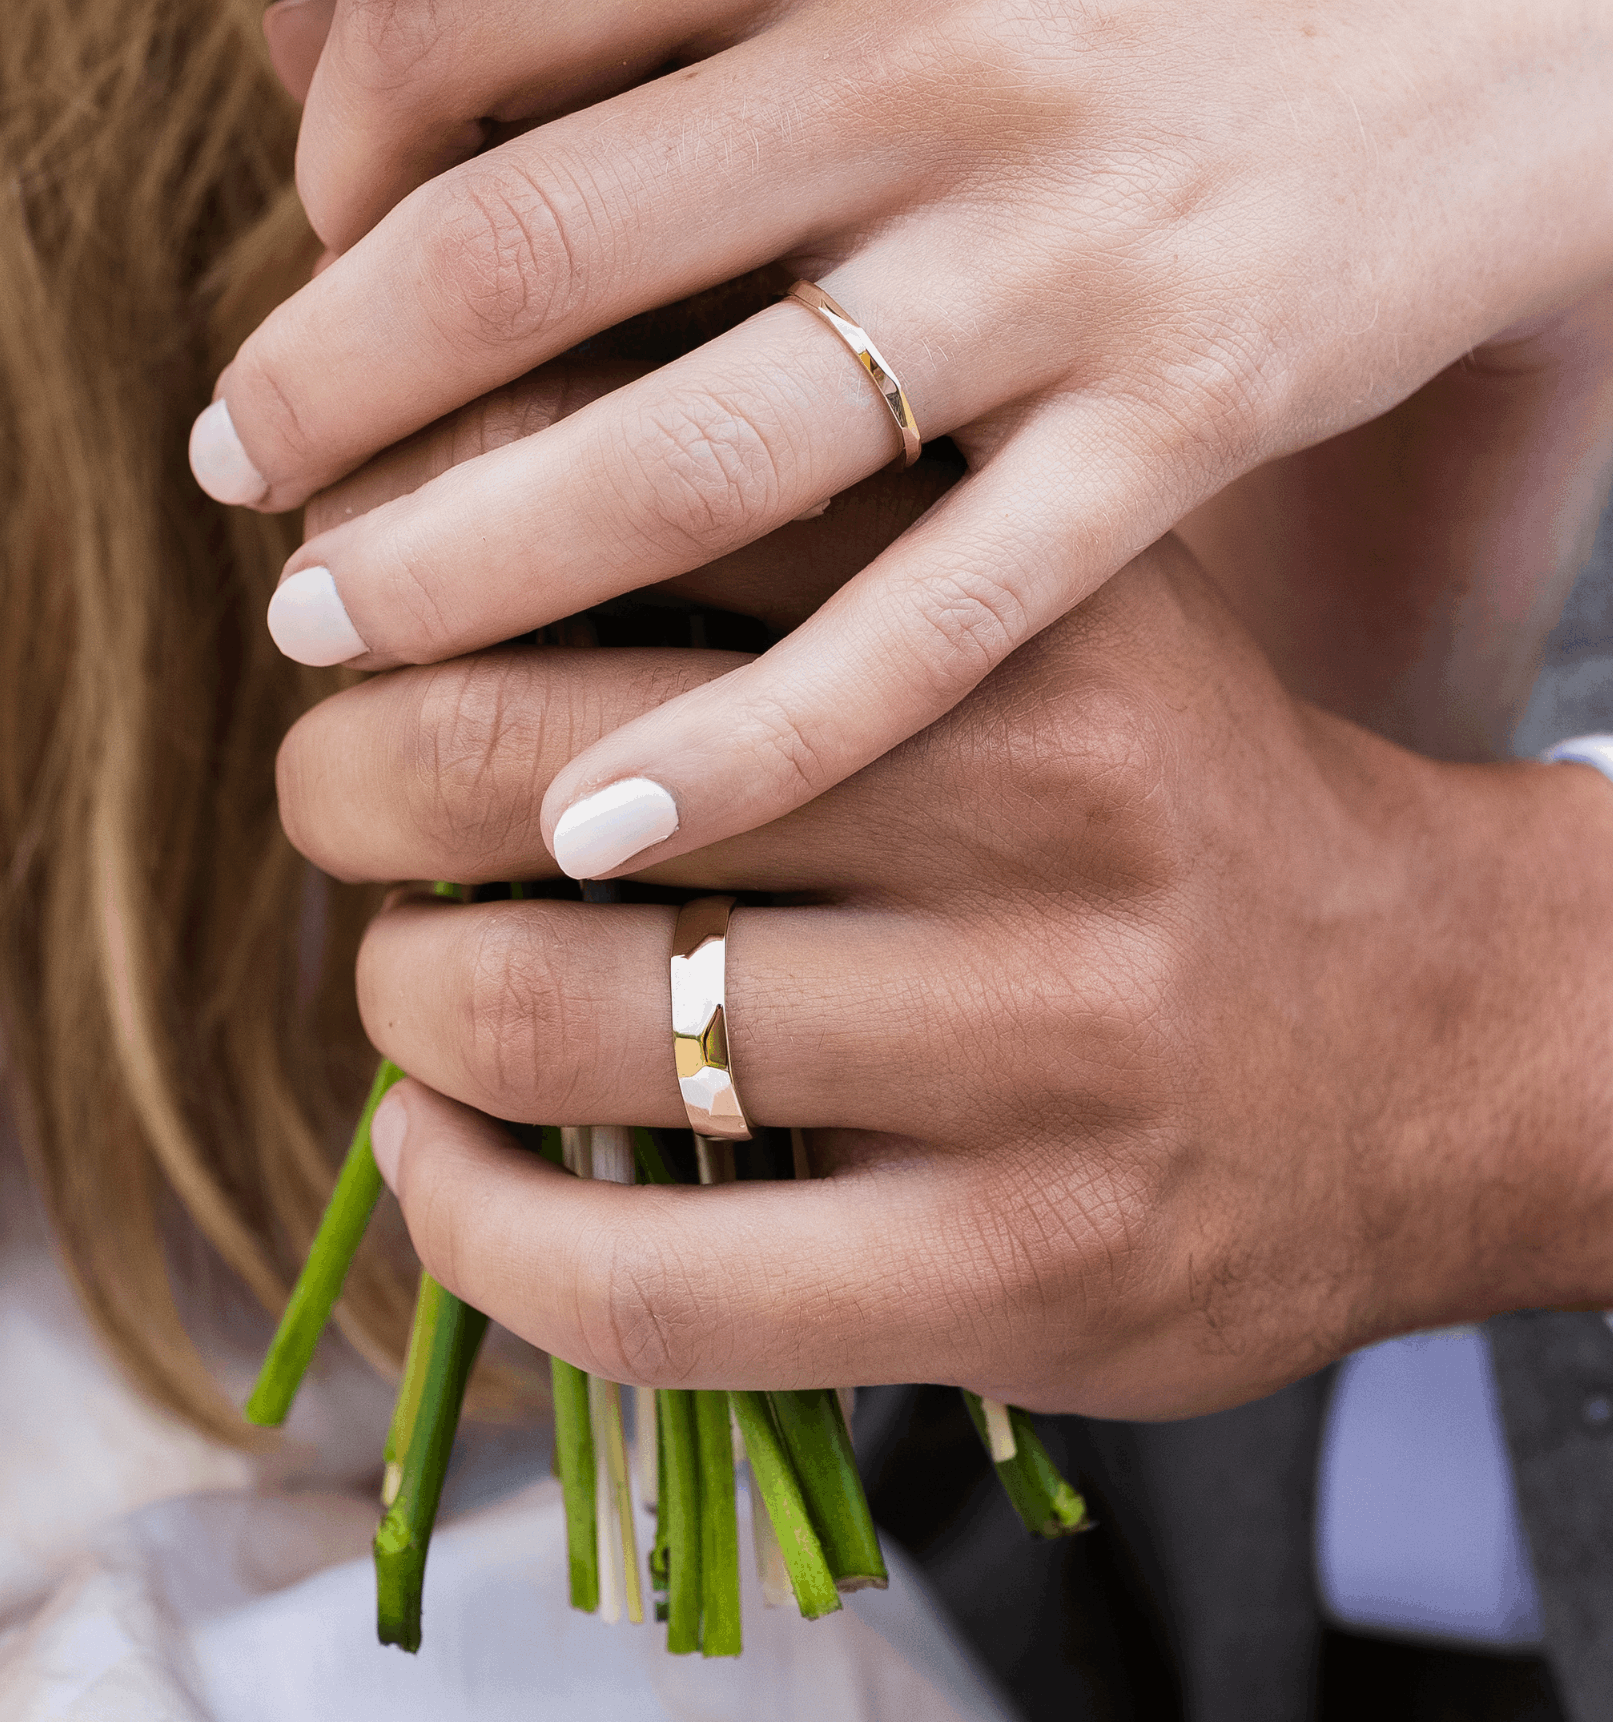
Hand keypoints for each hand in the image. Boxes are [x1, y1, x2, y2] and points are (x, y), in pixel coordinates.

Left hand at [203, 0, 1612, 879]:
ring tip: (337, 650)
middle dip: (331, 402)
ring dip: (467, 576)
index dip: (320, 181)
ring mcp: (1050, 256)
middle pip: (520, 253)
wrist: (1503, 14)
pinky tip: (591, 829)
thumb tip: (312, 42)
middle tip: (245, 496)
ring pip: (687, 456)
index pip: (459, 29)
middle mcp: (919, 64)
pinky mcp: (1171, 429)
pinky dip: (740, 741)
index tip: (302, 295)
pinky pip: (918, 623)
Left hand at [277, 538, 1612, 1415]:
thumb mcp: (1030, 600)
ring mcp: (1030, 1054)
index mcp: (1000, 592)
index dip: (406, 547)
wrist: (1447, 1038)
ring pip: (543, 1018)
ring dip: (400, 1003)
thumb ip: (798, 543)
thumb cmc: (1169, 802)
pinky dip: (465, 1225)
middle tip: (342, 793)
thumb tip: (447, 512)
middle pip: (518, 759)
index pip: (607, 505)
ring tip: (410, 985)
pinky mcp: (1016, 1275)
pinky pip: (638, 1285)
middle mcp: (1029, 798)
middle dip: (350, 779)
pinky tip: (433, 1164)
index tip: (346, 598)